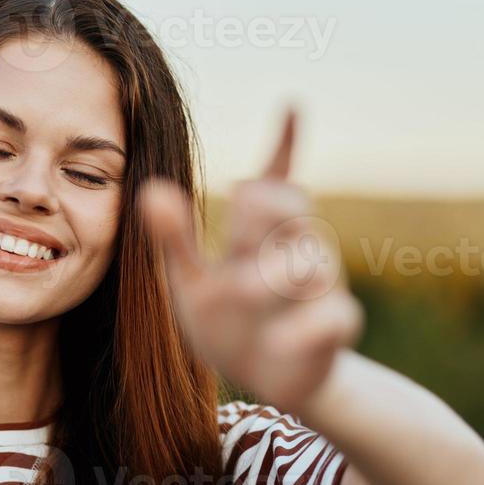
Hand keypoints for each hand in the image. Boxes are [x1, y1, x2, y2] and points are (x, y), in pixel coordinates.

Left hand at [137, 109, 362, 413]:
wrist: (264, 378)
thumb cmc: (226, 320)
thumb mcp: (191, 280)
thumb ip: (173, 238)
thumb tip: (149, 188)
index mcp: (260, 234)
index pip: (274, 181)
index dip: (283, 145)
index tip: (291, 105)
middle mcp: (295, 249)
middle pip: (293, 208)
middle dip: (266, 210)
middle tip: (238, 223)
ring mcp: (319, 288)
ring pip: (311, 264)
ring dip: (275, 276)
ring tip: (240, 292)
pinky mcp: (332, 329)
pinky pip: (334, 318)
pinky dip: (305, 328)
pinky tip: (279, 336)